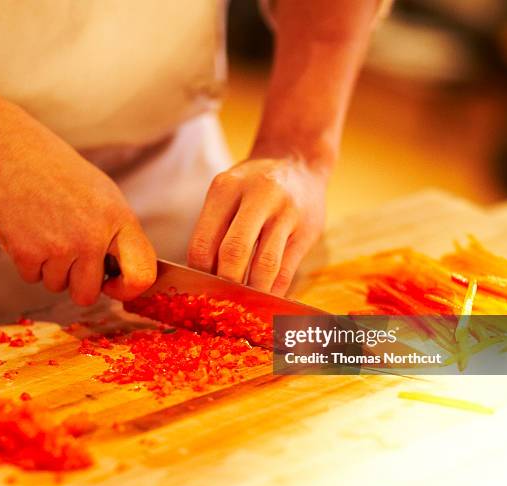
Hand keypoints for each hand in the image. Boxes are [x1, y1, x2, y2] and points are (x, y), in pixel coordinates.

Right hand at [0, 132, 155, 304]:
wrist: (13, 152)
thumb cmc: (62, 175)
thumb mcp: (106, 197)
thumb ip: (119, 237)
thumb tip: (128, 277)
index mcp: (119, 221)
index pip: (142, 275)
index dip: (128, 290)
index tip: (113, 285)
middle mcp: (93, 237)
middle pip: (88, 294)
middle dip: (77, 282)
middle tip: (69, 254)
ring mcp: (60, 246)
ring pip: (57, 286)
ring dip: (51, 269)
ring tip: (47, 232)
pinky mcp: (26, 252)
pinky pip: (32, 278)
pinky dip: (29, 262)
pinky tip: (30, 232)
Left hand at [187, 157, 325, 294]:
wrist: (298, 161)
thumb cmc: (252, 185)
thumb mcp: (227, 191)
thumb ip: (214, 228)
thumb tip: (203, 278)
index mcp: (226, 188)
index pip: (204, 241)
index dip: (199, 273)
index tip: (199, 288)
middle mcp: (258, 196)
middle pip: (234, 252)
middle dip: (225, 284)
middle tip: (221, 300)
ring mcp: (286, 213)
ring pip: (265, 265)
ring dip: (251, 291)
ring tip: (242, 303)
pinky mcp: (307, 230)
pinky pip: (287, 270)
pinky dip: (273, 291)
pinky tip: (264, 298)